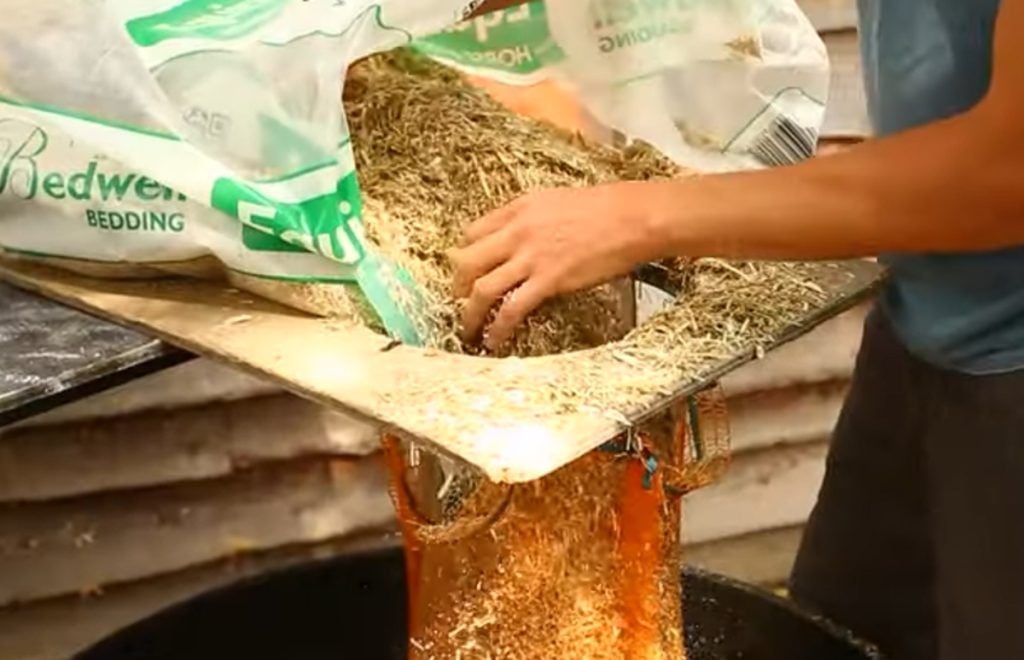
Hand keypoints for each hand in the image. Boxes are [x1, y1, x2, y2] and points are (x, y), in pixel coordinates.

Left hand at [450, 181, 667, 349]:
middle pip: (467, 261)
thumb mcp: (557, 201)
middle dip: (457, 285)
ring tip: (468, 330)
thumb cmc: (606, 208)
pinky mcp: (547, 281)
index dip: (465, 253)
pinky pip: (511, 309)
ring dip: (470, 313)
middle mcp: (517, 232)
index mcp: (518, 209)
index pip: (473, 232)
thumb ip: (532, 219)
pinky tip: (496, 340)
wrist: (633, 218)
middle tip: (459, 301)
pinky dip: (498, 328)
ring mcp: (530, 257)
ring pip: (482, 289)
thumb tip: (522, 238)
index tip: (466, 269)